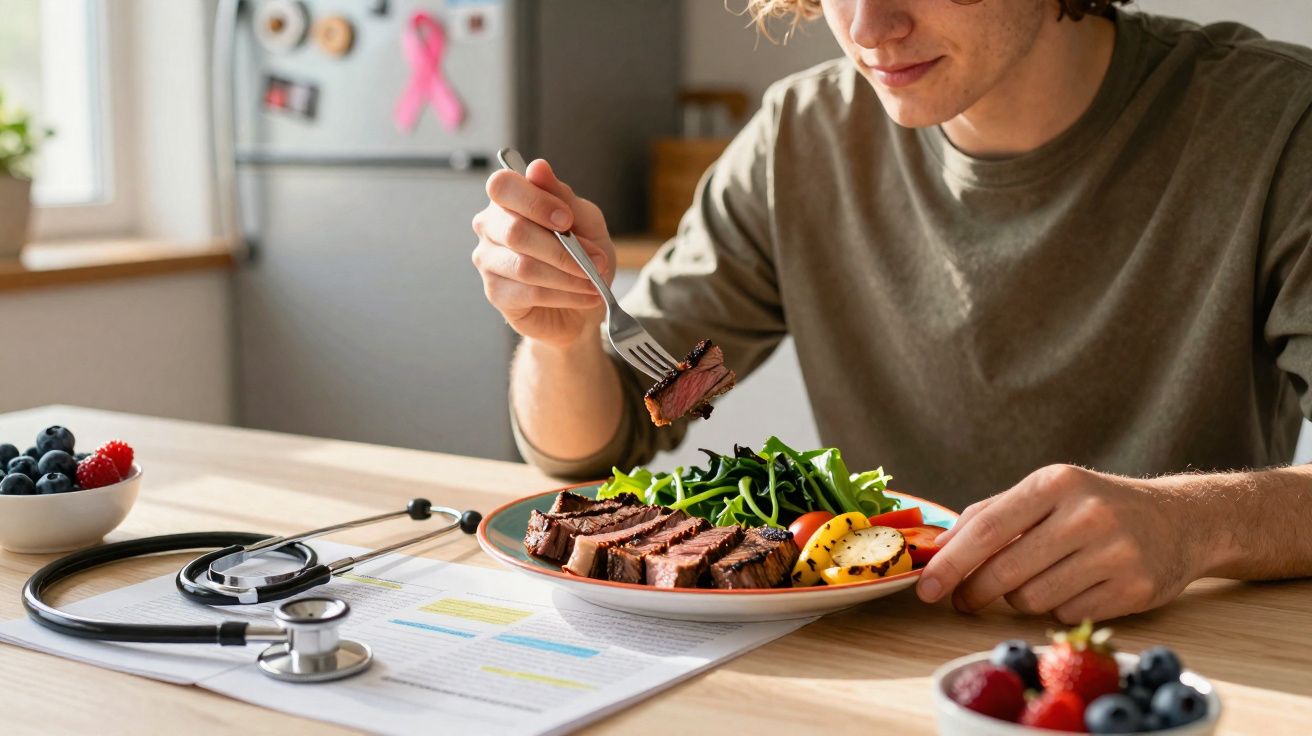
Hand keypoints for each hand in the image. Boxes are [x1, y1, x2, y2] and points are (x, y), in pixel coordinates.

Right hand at [471, 159, 615, 348]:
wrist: (583, 302)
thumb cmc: (581, 256)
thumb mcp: (585, 221)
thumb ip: (563, 196)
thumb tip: (538, 167)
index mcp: (509, 199)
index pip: (503, 186)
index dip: (536, 202)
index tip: (568, 220)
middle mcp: (490, 226)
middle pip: (514, 230)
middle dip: (563, 249)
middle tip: (595, 260)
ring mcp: (488, 260)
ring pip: (524, 266)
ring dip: (568, 275)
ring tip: (594, 281)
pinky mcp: (495, 293)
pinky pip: (529, 292)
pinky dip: (565, 294)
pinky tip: (585, 296)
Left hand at [916, 464, 1208, 623]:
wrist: (1180, 519)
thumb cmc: (1096, 506)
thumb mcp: (1047, 492)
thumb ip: (991, 514)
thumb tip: (939, 548)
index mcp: (1055, 483)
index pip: (988, 528)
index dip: (951, 563)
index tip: (926, 587)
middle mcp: (1087, 514)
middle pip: (1005, 571)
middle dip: (974, 591)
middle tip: (963, 599)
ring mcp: (1115, 553)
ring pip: (1032, 599)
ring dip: (1019, 599)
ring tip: (1032, 582)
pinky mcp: (1135, 589)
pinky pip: (1067, 614)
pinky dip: (1058, 607)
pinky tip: (1073, 588)